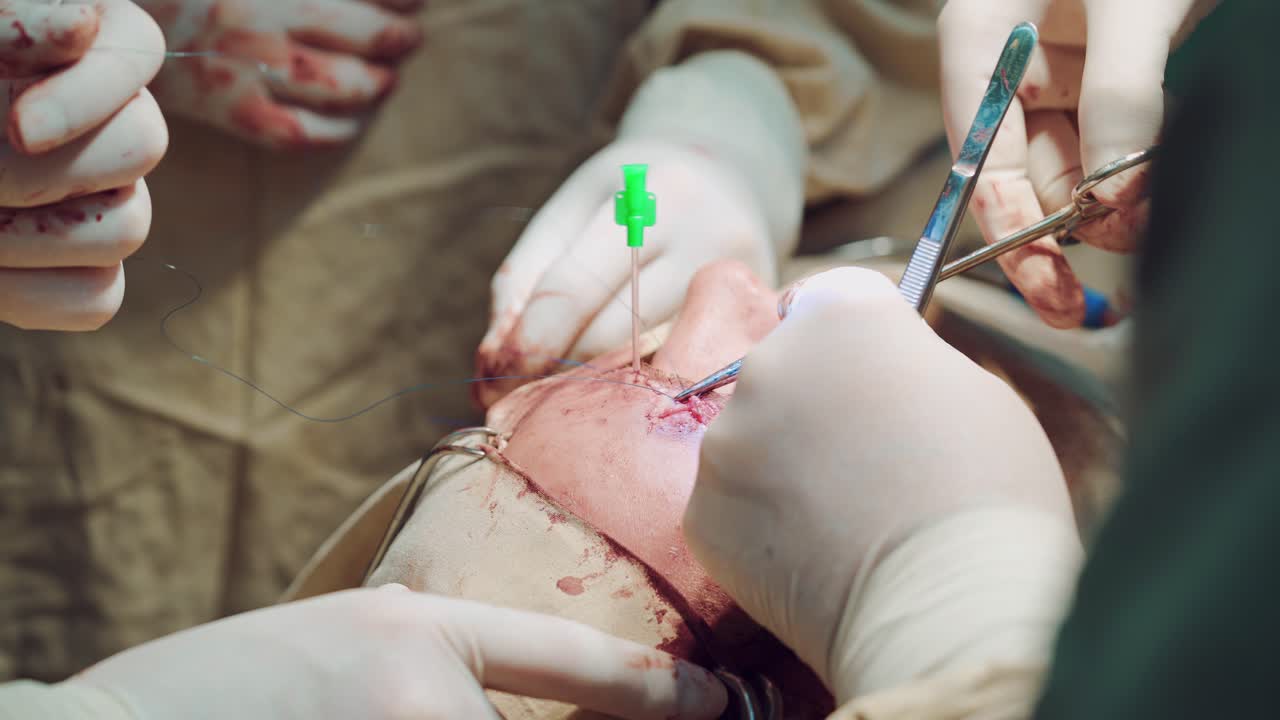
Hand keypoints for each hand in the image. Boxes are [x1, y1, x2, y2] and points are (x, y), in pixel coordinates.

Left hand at [0, 0, 167, 330]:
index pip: (135, 55)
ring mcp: (109, 198)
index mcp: (91, 42)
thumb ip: (16, 29)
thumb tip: (80, 29)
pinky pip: (97, 297)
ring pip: (127, 229)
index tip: (20, 129)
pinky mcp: (86, 268)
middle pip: (142, 146)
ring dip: (26, 237)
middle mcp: (116, 119)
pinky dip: (29, 294)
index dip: (86, 101)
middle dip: (41, 174)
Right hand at [71, 585, 727, 718]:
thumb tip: (506, 705)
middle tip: (598, 714)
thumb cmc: (226, 686)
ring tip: (418, 707)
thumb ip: (441, 666)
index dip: (666, 694)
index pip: (580, 669)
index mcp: (420, 639)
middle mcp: (427, 706)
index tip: (727, 706)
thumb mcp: (348, 640)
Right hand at [136, 0, 423, 148]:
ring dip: (376, 84)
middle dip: (397, 37)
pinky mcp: (230, 110)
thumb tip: (392, 2)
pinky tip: (352, 120)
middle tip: (409, 38)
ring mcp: (244, 67)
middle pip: (364, 34)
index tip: (417, 2)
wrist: (107, 22)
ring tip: (387, 80)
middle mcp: (258, 19)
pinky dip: (337, 130)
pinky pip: (301, 133)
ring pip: (341, 85)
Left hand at [475, 138, 780, 406]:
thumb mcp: (571, 212)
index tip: (494, 377)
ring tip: (560, 395)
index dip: (531, 340)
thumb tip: (494, 361)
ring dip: (598, 387)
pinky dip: (645, 386)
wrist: (728, 175)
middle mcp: (708, 236)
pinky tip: (620, 390)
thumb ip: (525, 280)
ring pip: (655, 362)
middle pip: (617, 334)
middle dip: (559, 370)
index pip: (577, 286)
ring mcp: (748, 283)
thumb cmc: (631, 198)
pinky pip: (689, 369)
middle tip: (518, 396)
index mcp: (650, 197)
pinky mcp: (765, 320)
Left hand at [684, 267, 1081, 702]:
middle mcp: (767, 362)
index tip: (875, 380)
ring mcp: (724, 439)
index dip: (858, 343)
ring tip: (841, 520)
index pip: (832, 301)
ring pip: (751, 438)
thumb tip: (879, 374)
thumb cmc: (989, 499)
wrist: (947, 611)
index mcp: (840, 316)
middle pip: (786, 369)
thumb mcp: (976, 392)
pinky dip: (761, 526)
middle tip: (865, 464)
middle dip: (816, 403)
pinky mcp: (700, 511)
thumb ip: (907, 362)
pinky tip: (810, 556)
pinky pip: (731, 504)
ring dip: (783, 465)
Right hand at [939, 0, 1217, 326]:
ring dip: (1099, 206)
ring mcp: (1056, 69)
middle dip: (1059, 228)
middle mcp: (1008, 64)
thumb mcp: (1132, 6)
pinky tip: (1143, 200)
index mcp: (981, 42)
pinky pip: (1104, 139)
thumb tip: (1117, 196)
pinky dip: (1126, 173)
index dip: (1009, 230)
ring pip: (1066, 164)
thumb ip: (1123, 97)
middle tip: (1089, 292)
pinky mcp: (1101, 70)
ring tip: (1136, 234)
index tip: (1046, 287)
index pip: (981, 160)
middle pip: (1020, 174)